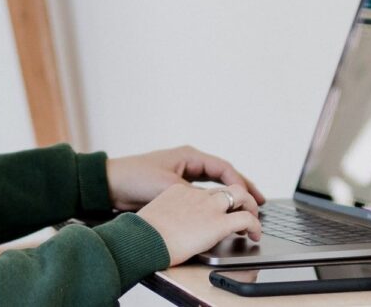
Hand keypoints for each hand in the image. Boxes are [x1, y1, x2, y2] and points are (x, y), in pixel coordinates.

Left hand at [106, 145, 266, 211]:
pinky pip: (202, 195)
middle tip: (261, 201)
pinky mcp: (175, 189)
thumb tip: (215, 205)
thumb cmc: (135, 179)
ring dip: (230, 196)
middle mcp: (188, 163)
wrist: (109, 186)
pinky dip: (214, 203)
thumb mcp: (167, 187)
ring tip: (247, 208)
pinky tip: (222, 213)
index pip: (223, 168)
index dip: (240, 183)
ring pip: (214, 186)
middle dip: (242, 188)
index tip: (251, 197)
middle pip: (223, 176)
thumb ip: (193, 195)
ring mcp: (183, 176)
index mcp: (189, 156)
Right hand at [136, 183, 263, 264]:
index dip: (218, 200)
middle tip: (247, 208)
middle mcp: (197, 195)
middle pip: (227, 187)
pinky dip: (255, 225)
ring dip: (251, 207)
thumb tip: (168, 230)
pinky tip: (255, 235)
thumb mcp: (153, 217)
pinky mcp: (219, 222)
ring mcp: (210, 206)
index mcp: (179, 191)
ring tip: (253, 221)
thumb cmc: (142, 234)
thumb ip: (166, 218)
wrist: (143, 239)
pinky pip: (246, 219)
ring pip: (241, 196)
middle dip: (241, 197)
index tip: (220, 209)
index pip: (206, 191)